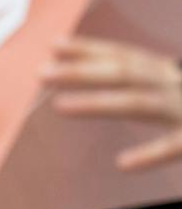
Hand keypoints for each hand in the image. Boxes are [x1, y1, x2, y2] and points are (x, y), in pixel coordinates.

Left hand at [44, 36, 181, 170]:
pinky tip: (123, 163)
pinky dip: (150, 154)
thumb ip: (149, 81)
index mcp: (168, 73)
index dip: (88, 49)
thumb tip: (105, 75)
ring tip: (60, 107)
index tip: (53, 45)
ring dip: (98, 103)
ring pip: (138, 104)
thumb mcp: (178, 86)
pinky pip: (173, 146)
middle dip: (80, 72)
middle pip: (122, 74)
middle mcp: (175, 85)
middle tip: (40, 74)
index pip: (123, 56)